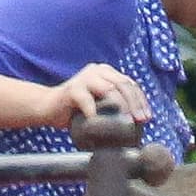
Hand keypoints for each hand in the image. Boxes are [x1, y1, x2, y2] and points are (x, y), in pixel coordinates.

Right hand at [35, 63, 150, 127]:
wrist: (48, 108)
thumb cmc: (77, 109)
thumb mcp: (102, 104)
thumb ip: (118, 104)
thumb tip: (140, 119)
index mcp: (107, 72)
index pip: (130, 84)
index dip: (141, 101)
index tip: (147, 118)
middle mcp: (97, 71)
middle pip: (123, 85)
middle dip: (135, 104)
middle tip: (140, 121)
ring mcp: (84, 78)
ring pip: (110, 90)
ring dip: (122, 107)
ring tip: (127, 123)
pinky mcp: (72, 89)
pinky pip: (87, 101)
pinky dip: (95, 113)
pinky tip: (100, 124)